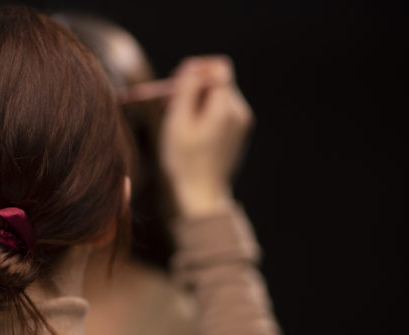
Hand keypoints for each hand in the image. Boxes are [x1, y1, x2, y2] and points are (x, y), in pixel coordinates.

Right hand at [159, 56, 253, 217]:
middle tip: (168, 104)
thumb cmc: (185, 161)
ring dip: (196, 101)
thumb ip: (186, 90)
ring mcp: (240, 124)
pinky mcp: (236, 134)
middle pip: (217, 82)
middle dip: (192, 86)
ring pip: (217, 96)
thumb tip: (192, 67)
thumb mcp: (178, 122)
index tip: (176, 83)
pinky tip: (188, 131)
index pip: (218, 68)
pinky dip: (204, 113)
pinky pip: (220, 112)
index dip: (196, 69)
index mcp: (226, 108)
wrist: (200, 194)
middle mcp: (239, 113)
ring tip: (176, 120)